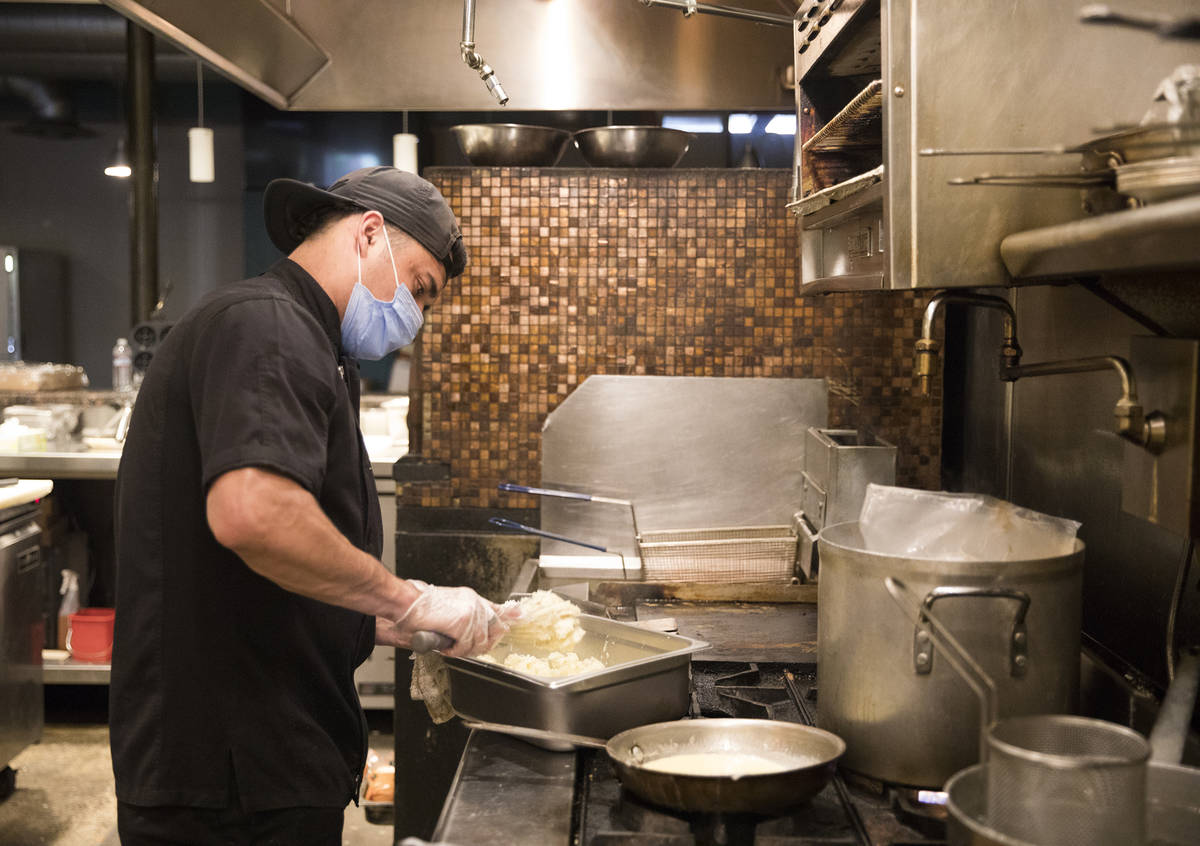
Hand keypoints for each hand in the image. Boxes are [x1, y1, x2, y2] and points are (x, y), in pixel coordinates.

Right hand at [391, 583, 514, 656]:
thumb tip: (478, 631)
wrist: (404, 603)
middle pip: (494, 630)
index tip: (520, 616)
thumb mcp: (448, 610)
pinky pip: (466, 647)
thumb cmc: (419, 609)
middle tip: (462, 648)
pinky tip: (445, 646)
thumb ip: (465, 617)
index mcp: (471, 598)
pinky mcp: (463, 623)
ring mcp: (471, 612)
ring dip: (464, 650)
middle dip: (481, 644)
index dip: (509, 615)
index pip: (498, 609)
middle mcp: (475, 603)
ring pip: (479, 642)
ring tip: (449, 647)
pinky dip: (455, 651)